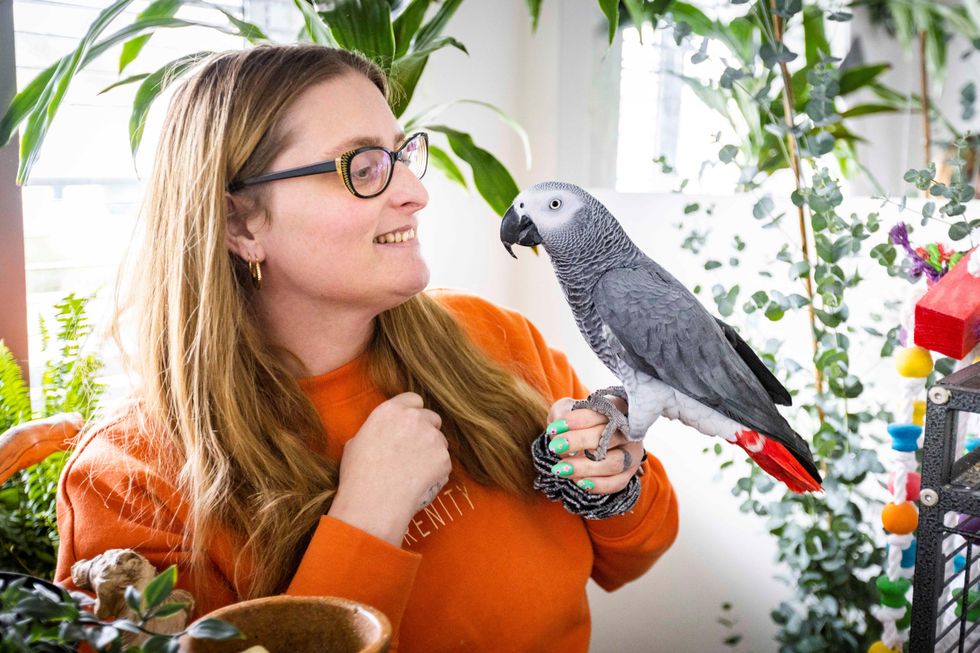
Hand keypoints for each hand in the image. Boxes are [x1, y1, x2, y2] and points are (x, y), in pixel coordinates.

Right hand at [328, 392, 450, 545]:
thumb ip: (375, 431)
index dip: (413, 413)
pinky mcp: (443, 457)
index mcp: (390, 410)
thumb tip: (380, 436)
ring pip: (440, 440)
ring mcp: (431, 437)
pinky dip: (437, 471)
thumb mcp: (355, 443)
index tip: (411, 426)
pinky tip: (421, 483)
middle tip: (416, 451)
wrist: (373, 503)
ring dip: (433, 451)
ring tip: (415, 471)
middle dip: (427, 431)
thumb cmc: (358, 477)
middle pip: (431, 418)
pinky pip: (444, 462)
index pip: (413, 400)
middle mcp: (414, 418)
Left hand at [544, 396, 643, 494]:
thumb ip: (561, 412)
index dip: (578, 420)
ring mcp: (631, 453)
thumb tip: (559, 427)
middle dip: (580, 442)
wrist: (581, 443)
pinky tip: (578, 481)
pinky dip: (597, 484)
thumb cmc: (574, 423)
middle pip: (609, 436)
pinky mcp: (628, 474)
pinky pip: (617, 483)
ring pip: (614, 462)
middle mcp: (629, 431)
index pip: (601, 412)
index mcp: (617, 408)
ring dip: (585, 467)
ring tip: (561, 469)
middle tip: (555, 447)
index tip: (556, 427)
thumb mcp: (566, 410)